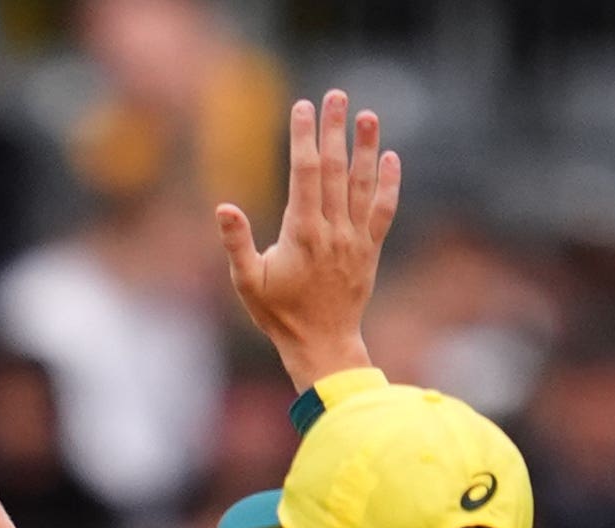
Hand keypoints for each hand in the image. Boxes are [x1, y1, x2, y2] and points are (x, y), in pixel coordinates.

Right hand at [215, 89, 400, 391]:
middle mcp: (333, 231)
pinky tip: (391, 159)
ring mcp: (355, 240)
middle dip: (335, 130)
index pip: (306, 173)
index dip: (304, 137)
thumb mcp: (247, 282)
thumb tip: (223, 207)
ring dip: (367, 148)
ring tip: (368, 116)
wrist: (322, 345)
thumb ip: (237, 243)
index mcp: (302, 233)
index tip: (303, 107)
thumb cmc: (279, 314)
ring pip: (364, 185)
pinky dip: (389, 185)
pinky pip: (383, 212)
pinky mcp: (369, 250)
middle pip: (336, 169)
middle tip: (336, 96)